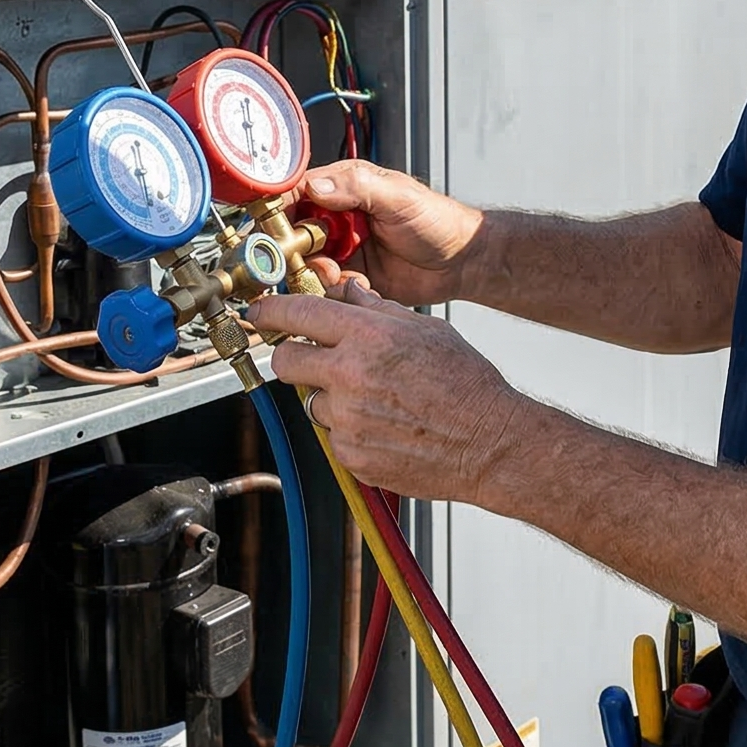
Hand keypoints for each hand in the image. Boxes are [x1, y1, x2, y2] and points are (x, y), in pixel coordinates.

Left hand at [254, 275, 535, 504]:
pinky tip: (385, 425)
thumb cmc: (466, 385)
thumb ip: (377, 309)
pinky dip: (349, 430)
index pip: (298, 314)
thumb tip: (347, 292)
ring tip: (376, 400)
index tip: (259, 313)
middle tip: (313, 358)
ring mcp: (347, 419)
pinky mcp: (350, 454)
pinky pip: (332, 435)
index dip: (270, 312)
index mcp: (369, 336)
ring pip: (311, 400)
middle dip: (294, 356)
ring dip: (330, 398)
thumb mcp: (424, 329)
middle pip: (286, 361)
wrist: (488, 443)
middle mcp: (350, 376)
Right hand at [296, 160, 484, 308]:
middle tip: (308, 258)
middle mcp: (339, 217)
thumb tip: (317, 186)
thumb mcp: (397, 197)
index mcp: (345, 186)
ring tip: (338, 273)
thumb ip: (357, 187)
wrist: (461, 262)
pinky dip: (334, 288)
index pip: (298, 191)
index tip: (276, 226)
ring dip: (316, 271)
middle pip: (294, 231)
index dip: (281, 208)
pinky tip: (358, 284)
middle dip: (295, 247)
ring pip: (307, 261)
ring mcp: (344, 247)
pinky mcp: (351, 275)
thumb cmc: (437, 220)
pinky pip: (326, 285)